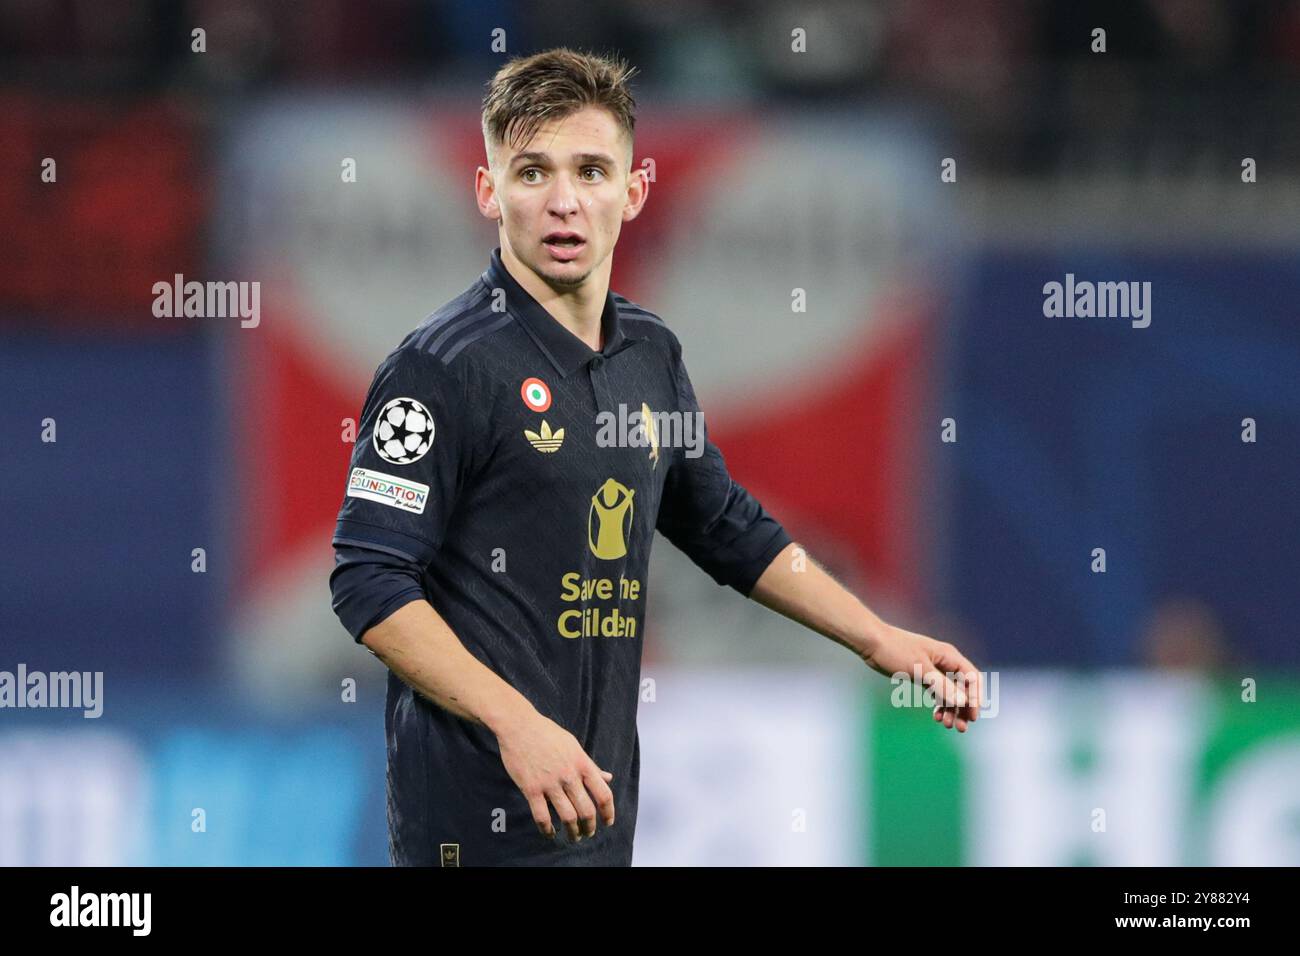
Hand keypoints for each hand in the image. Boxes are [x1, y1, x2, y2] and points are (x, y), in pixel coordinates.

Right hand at [495, 709, 615, 841]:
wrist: (519, 726)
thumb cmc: (548, 734)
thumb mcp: (574, 746)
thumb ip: (590, 765)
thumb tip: (608, 778)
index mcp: (582, 763)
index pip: (603, 793)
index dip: (608, 812)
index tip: (608, 822)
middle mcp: (569, 775)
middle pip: (587, 810)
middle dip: (590, 827)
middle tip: (588, 833)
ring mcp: (550, 782)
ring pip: (567, 817)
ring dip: (572, 832)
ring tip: (573, 836)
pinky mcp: (531, 788)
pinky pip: (542, 816)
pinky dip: (547, 830)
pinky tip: (550, 833)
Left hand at [860, 624, 982, 732]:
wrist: (872, 642)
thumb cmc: (895, 651)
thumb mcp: (920, 670)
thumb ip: (942, 685)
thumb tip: (963, 701)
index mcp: (949, 656)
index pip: (972, 678)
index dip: (975, 698)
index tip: (972, 717)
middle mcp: (944, 662)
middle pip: (963, 688)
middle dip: (964, 708)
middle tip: (960, 728)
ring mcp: (933, 668)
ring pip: (950, 692)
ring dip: (951, 709)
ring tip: (948, 725)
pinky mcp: (921, 674)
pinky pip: (937, 692)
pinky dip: (939, 703)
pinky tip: (937, 717)